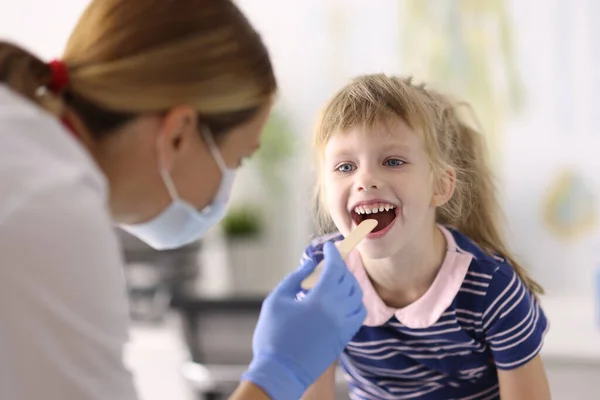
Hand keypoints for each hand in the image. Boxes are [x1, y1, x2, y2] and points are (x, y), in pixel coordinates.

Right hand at [242, 242, 365, 399]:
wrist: (280, 372)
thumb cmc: (273, 335)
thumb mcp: (276, 300)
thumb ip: (295, 277)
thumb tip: (310, 264)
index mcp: (320, 299)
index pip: (335, 268)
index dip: (334, 254)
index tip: (330, 247)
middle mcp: (337, 311)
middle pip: (349, 279)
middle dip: (343, 265)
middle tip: (336, 257)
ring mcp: (344, 326)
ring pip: (357, 296)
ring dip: (350, 282)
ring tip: (339, 277)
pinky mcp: (344, 338)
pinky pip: (358, 314)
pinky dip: (355, 301)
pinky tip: (344, 298)